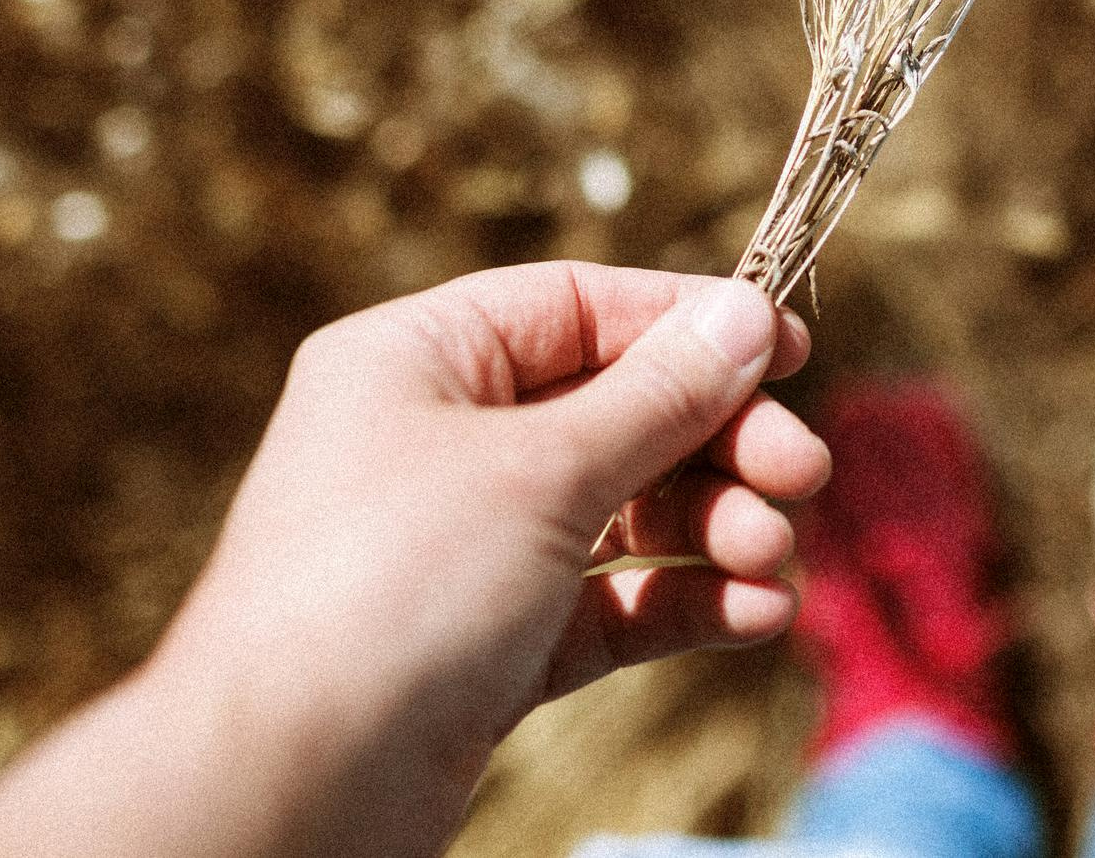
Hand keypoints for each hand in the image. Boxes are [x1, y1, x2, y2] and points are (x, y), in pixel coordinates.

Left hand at [0, 262, 826, 857]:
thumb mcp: (541, 470)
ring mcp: (468, 548)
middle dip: (719, 442)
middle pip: (617, 411)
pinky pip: (612, 602)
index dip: (690, 324)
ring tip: (774, 558)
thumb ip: (658, 393)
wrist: (288, 787)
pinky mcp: (494, 645)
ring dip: (714, 526)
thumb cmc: (391, 592)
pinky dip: (685, 602)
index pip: (580, 308)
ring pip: (624, 511)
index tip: (792, 351)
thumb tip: (747, 312)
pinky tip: (757, 615)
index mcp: (420, 362)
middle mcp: (440, 443)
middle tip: (806, 475)